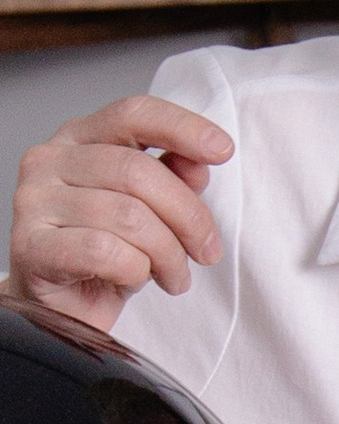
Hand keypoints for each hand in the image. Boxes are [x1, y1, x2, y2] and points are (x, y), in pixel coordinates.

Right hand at [9, 93, 231, 331]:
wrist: (62, 308)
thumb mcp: (151, 210)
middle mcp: (48, 160)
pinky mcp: (29, 246)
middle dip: (188, 216)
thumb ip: (173, 176)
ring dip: (168, 254)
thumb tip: (201, 162)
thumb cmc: (106, 254)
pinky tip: (136, 279)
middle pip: (138, 172)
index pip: (132, 114)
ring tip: (175, 276)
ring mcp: (32, 201)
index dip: (182, 128)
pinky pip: (104, 251)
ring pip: (128, 216)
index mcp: (78, 138)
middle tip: (208, 251)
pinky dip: (135, 270)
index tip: (223, 151)